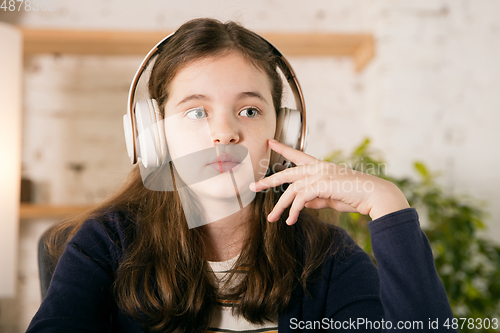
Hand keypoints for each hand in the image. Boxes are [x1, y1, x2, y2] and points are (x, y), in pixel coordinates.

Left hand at [249, 139, 409, 224]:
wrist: (375, 196)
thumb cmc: (355, 196)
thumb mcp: (331, 197)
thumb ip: (315, 198)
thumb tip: (301, 204)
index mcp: (321, 167)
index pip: (298, 155)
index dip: (283, 149)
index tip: (270, 142)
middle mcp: (319, 167)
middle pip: (287, 173)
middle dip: (268, 180)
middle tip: (254, 186)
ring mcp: (321, 174)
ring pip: (292, 189)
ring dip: (280, 206)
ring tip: (272, 219)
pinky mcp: (323, 184)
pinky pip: (301, 198)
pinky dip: (294, 210)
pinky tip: (290, 220)